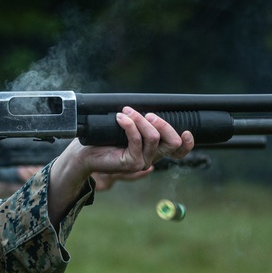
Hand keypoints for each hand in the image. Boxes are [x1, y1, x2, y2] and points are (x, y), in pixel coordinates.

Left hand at [47, 109, 194, 222]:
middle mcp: (151, 157)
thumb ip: (142, 120)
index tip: (186, 131)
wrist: (84, 152)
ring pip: (153, 138)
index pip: (179, 151)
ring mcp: (141, 162)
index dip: (187, 143)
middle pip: (172, 143)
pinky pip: (136, 140)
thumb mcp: (127, 125)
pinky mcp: (130, 164)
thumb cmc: (104, 137)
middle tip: (148, 114)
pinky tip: (120, 118)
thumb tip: (150, 108)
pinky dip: (129, 125)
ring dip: (141, 120)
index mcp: (154, 149)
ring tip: (127, 112)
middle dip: (163, 125)